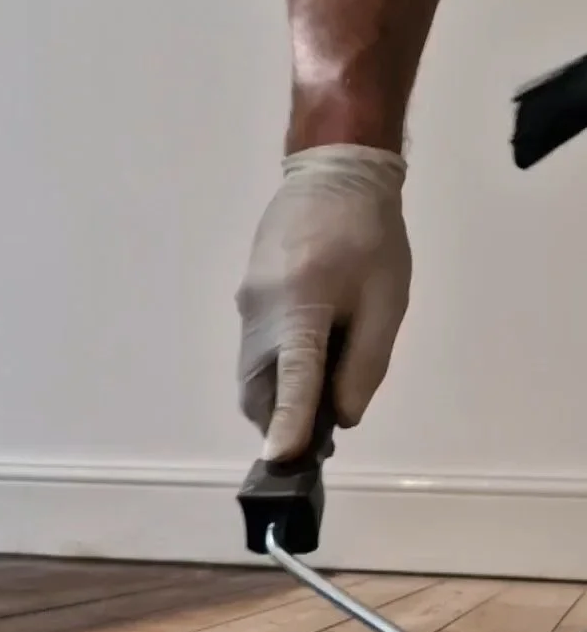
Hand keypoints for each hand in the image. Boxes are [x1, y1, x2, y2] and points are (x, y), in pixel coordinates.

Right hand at [236, 144, 411, 461]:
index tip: (280, 460)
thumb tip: (341, 417)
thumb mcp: (387, 301)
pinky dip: (277, 376)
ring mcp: (246, 307)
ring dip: (280, 401)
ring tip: (320, 394)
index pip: (294, 377)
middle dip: (283, 422)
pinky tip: (309, 361)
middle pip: (260, 391)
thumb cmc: (371, 235)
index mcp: (301, 305)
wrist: (333, 170)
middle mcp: (262, 311)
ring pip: (253, 379)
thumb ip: (366, 364)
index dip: (289, 423)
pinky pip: (256, 356)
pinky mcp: (245, 302)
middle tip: (322, 430)